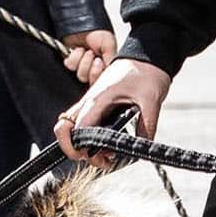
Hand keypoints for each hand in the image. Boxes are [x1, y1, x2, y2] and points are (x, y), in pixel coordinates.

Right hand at [55, 57, 171, 168]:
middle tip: (98, 161)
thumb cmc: (147, 72)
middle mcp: (89, 101)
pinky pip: (82, 122)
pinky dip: (87, 136)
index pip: (77, 129)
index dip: (81, 148)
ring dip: (80, 144)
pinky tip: (107, 145)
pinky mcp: (96, 103)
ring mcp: (90, 102)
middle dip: (73, 150)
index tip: (98, 160)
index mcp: (98, 99)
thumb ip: (146, 125)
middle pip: (64, 128)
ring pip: (71, 126)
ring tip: (105, 157)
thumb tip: (143, 148)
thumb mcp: (151, 100)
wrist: (148, 55)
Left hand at [61, 30, 117, 86]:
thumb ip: (111, 62)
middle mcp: (93, 67)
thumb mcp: (110, 46)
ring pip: (81, 76)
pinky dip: (74, 57)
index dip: (100, 75)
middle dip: (92, 68)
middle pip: (91, 81)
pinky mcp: (70, 61)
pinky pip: (71, 66)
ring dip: (84, 61)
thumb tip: (110, 75)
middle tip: (94, 56)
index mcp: (104, 65)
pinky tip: (78, 49)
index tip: (100, 62)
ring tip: (86, 50)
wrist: (83, 22)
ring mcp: (81, 65)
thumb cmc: (98, 31)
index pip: (102, 80)